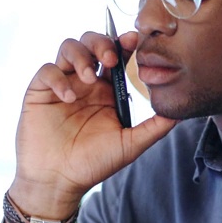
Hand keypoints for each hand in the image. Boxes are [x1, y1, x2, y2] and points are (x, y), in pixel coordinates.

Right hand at [8, 30, 176, 222]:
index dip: (124, 43)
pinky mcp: (40, 91)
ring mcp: (62, 84)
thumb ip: (154, 127)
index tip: (135, 41)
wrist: (58, 181)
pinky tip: (68, 97)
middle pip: (92, 42)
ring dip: (81, 56)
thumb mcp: (129, 145)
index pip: (117, 56)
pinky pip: (48, 70)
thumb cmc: (92, 164)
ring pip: (68, 47)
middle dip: (102, 42)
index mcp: (106, 90)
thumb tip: (181, 112)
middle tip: (111, 58)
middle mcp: (84, 82)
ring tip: (90, 77)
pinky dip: (59, 77)